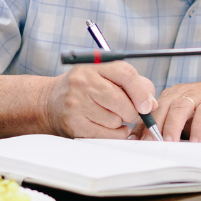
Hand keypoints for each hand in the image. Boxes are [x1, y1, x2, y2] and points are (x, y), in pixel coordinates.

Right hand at [40, 62, 156, 138]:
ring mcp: (76, 104)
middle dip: (133, 111)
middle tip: (130, 112)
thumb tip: (151, 102)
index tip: (148, 104)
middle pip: (121, 101)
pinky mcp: (74, 124)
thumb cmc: (84, 89)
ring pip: (115, 120)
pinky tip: (107, 126)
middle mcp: (82, 83)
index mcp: (93, 66)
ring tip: (110, 115)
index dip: (141, 91)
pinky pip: (107, 134)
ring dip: (120, 122)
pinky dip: (114, 134)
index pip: (125, 74)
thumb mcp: (105, 76)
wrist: (49, 102)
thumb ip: (133, 84)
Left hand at [145, 74, 200, 141]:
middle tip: (147, 145)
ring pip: (180, 108)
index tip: (134, 144)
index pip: (151, 111)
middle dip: (152, 127)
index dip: (142, 127)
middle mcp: (183, 93)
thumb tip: (152, 147)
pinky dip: (198, 128)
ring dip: (172, 126)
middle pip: (162, 107)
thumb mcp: (190, 119)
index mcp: (173, 96)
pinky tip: (195, 141)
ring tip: (168, 144)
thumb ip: (173, 129)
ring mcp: (200, 96)